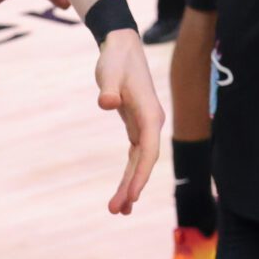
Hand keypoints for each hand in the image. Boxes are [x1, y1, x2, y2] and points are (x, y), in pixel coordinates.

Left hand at [93, 27, 162, 214]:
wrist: (122, 47)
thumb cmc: (116, 59)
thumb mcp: (109, 72)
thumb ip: (108, 88)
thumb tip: (106, 103)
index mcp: (150, 114)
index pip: (148, 151)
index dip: (140, 175)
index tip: (130, 196)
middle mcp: (152, 123)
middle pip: (145, 161)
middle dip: (132, 187)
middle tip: (116, 211)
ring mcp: (146, 126)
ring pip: (140, 162)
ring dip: (131, 184)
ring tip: (117, 210)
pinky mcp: (137, 126)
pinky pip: (135, 156)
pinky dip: (130, 173)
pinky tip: (124, 190)